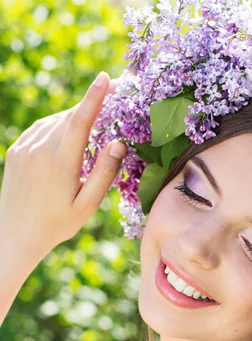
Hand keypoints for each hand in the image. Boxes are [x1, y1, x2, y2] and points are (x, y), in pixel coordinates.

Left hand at [0, 72, 125, 257]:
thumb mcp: (86, 206)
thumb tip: (119, 143)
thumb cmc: (57, 224)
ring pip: (55, 122)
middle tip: (114, 98)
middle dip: (91, 106)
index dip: (95, 97)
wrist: (15, 234)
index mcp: (60, 163)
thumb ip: (104, 174)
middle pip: (70, 118)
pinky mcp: (16, 150)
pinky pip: (41, 129)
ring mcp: (24, 147)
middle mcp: (40, 149)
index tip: (107, 78)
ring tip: (93, 123)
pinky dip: (58, 126)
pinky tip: (68, 136)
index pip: (80, 121)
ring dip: (75, 118)